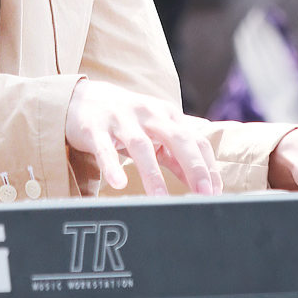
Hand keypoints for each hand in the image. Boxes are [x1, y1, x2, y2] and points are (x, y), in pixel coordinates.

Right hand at [65, 80, 222, 195]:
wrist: (82, 99)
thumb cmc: (125, 120)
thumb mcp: (154, 133)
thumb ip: (175, 155)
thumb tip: (200, 183)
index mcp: (167, 115)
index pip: (196, 140)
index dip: (208, 167)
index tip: (214, 193)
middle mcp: (148, 114)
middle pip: (177, 138)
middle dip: (193, 166)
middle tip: (203, 194)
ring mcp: (121, 120)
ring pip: (141, 146)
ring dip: (153, 174)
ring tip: (160, 199)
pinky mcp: (95, 128)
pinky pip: (104, 149)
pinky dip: (111, 166)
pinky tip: (118, 183)